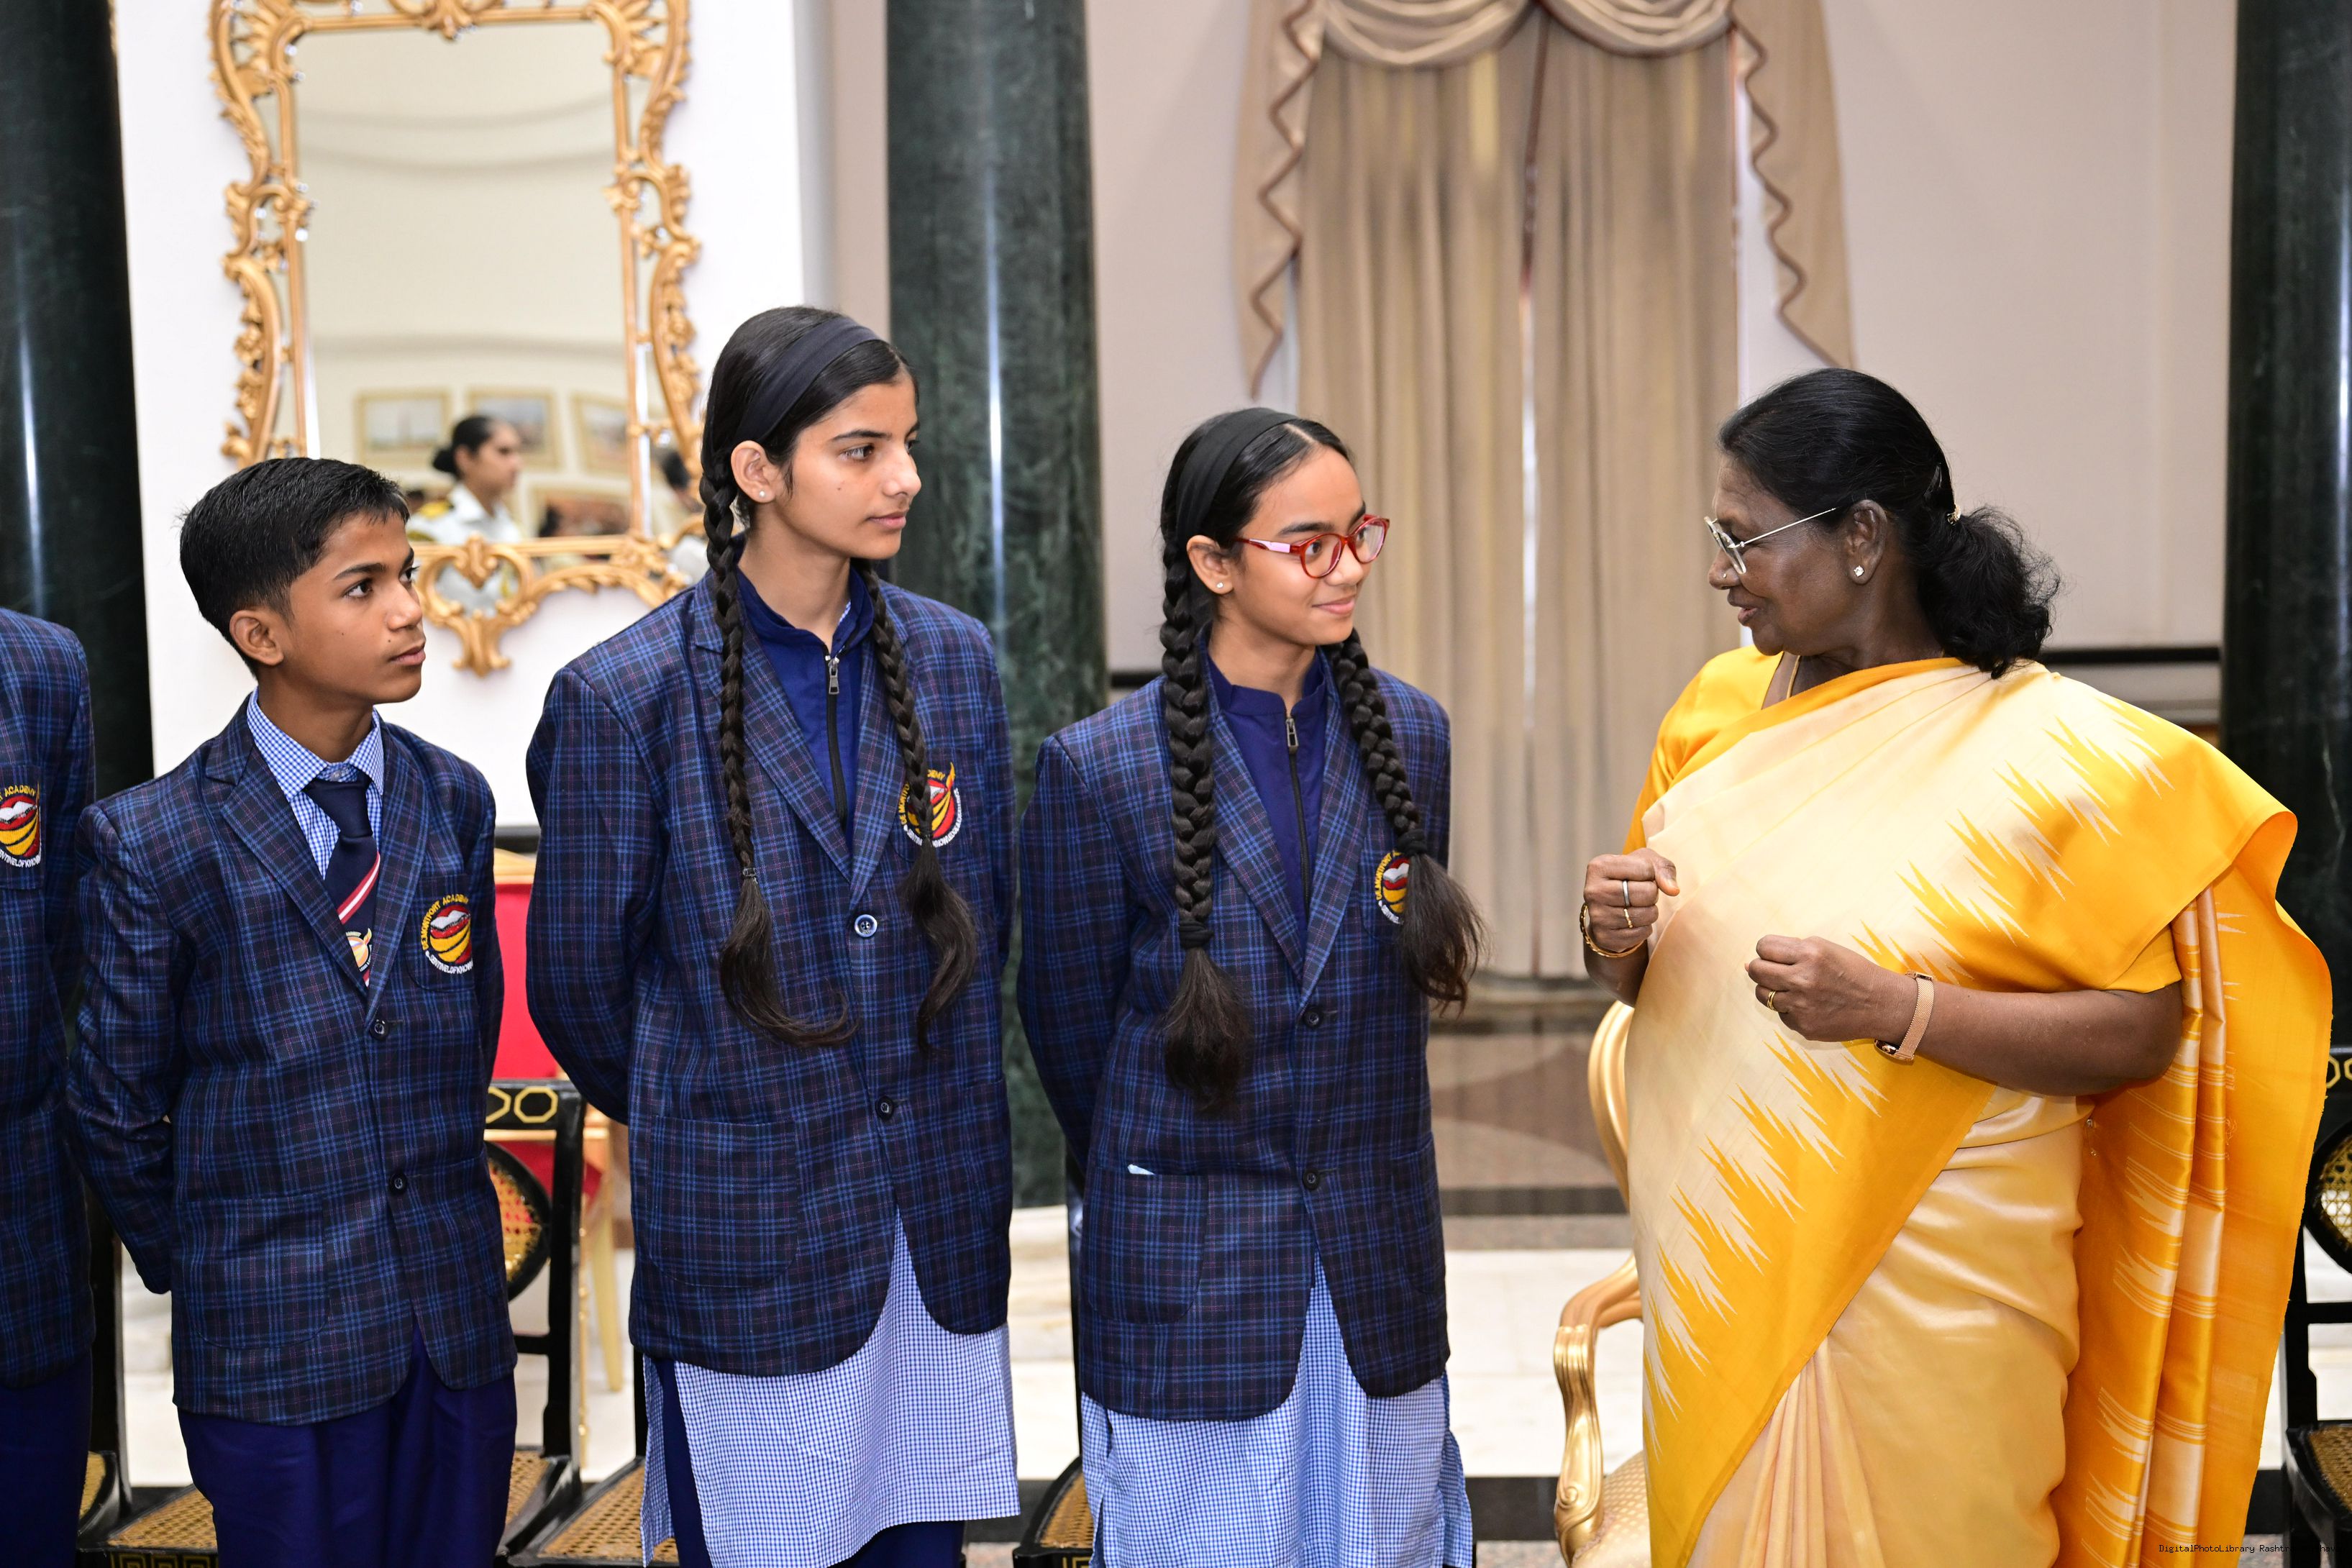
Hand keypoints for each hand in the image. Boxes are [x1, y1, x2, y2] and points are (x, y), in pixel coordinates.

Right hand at [1581, 850, 1679, 957]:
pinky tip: (1632, 921)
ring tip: (1637, 907)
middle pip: (1647, 893)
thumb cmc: (1630, 879)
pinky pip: (1642, 933)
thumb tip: (1673, 890)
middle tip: (1642, 894)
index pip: (1645, 868)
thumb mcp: (1646, 863)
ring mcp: (1597, 916)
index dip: (1652, 874)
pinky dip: (1644, 928)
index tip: (1641, 876)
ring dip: (1650, 912)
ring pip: (1646, 915)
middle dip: (1652, 894)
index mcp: (1599, 867)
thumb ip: (1663, 869)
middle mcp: (1593, 891)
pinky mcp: (1605, 937)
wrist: (1610, 907)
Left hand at [1745, 935, 1913, 1042]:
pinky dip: (1790, 1008)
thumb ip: (1789, 950)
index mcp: (1809, 953)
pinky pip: (1781, 1013)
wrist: (1880, 1004)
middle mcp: (1803, 978)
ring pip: (1762, 994)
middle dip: (1761, 968)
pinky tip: (1808, 1005)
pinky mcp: (1803, 1026)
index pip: (1763, 947)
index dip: (1766, 950)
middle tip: (1776, 972)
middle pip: (1756, 970)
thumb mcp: (1826, 949)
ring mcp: (1801, 1005)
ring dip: (1772, 989)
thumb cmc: (1852, 972)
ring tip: (1793, 988)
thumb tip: (1747, 964)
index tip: (1775, 955)